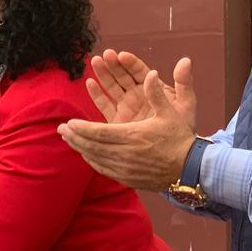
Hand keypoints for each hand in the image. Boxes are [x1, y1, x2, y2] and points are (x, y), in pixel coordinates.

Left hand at [58, 70, 195, 191]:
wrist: (190, 170)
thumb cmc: (180, 140)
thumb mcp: (170, 114)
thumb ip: (157, 93)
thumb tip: (151, 73)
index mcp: (132, 136)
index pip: (98, 132)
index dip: (80, 128)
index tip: (68, 122)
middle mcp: (124, 154)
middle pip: (91, 146)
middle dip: (74, 137)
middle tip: (60, 129)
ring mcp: (124, 168)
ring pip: (94, 158)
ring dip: (79, 148)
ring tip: (68, 139)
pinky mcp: (126, 178)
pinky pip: (102, 169)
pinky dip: (91, 160)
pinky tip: (85, 154)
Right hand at [87, 49, 196, 129]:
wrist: (172, 153)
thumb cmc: (182, 127)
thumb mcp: (186, 103)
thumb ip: (184, 82)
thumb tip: (185, 61)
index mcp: (153, 89)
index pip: (139, 72)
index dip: (130, 63)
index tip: (121, 55)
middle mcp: (137, 95)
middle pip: (122, 76)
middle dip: (113, 65)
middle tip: (104, 55)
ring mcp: (126, 107)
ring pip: (111, 87)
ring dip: (102, 74)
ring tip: (94, 62)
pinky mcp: (116, 120)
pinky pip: (104, 105)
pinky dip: (97, 94)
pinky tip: (90, 83)